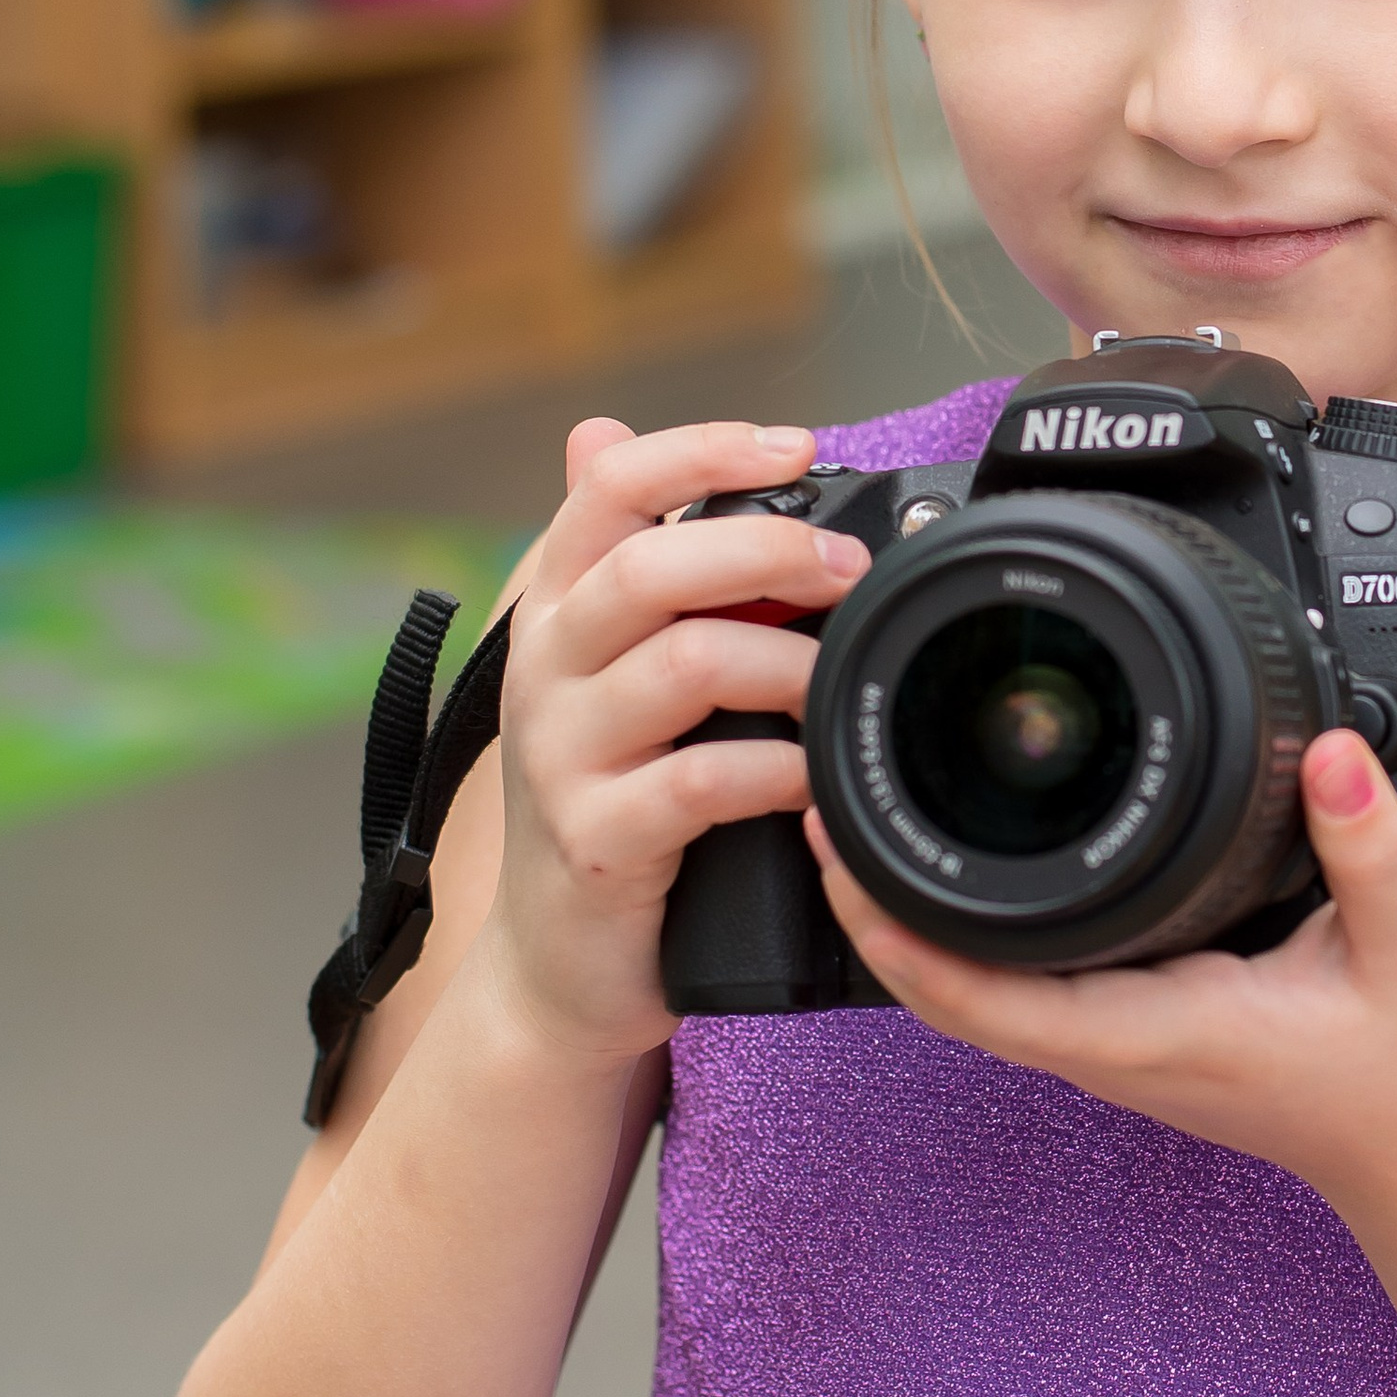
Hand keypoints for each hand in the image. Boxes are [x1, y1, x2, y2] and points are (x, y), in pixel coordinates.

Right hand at [480, 418, 870, 1071]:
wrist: (563, 965)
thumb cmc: (614, 802)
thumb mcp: (610, 671)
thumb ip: (630, 565)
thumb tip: (603, 431)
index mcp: (558, 612)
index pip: (608, 489)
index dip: (702, 452)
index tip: (797, 443)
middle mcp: (546, 670)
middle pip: (647, 569)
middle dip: (768, 551)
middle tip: (850, 568)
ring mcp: (562, 758)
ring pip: (682, 666)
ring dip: (787, 662)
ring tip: (840, 681)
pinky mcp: (597, 842)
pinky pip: (698, 784)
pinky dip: (776, 768)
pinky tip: (814, 773)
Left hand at [806, 727, 1396, 1219]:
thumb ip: (1373, 849)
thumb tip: (1336, 753)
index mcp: (1157, 1030)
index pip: (989, 997)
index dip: (900, 933)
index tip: (847, 852)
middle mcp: (1113, 1049)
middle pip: (947, 997)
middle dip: (874, 914)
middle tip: (825, 809)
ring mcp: (1111, 1049)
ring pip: (972, 999)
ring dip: (907, 929)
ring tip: (862, 830)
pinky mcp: (1124, 1036)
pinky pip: (1013, 994)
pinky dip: (960, 943)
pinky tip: (952, 879)